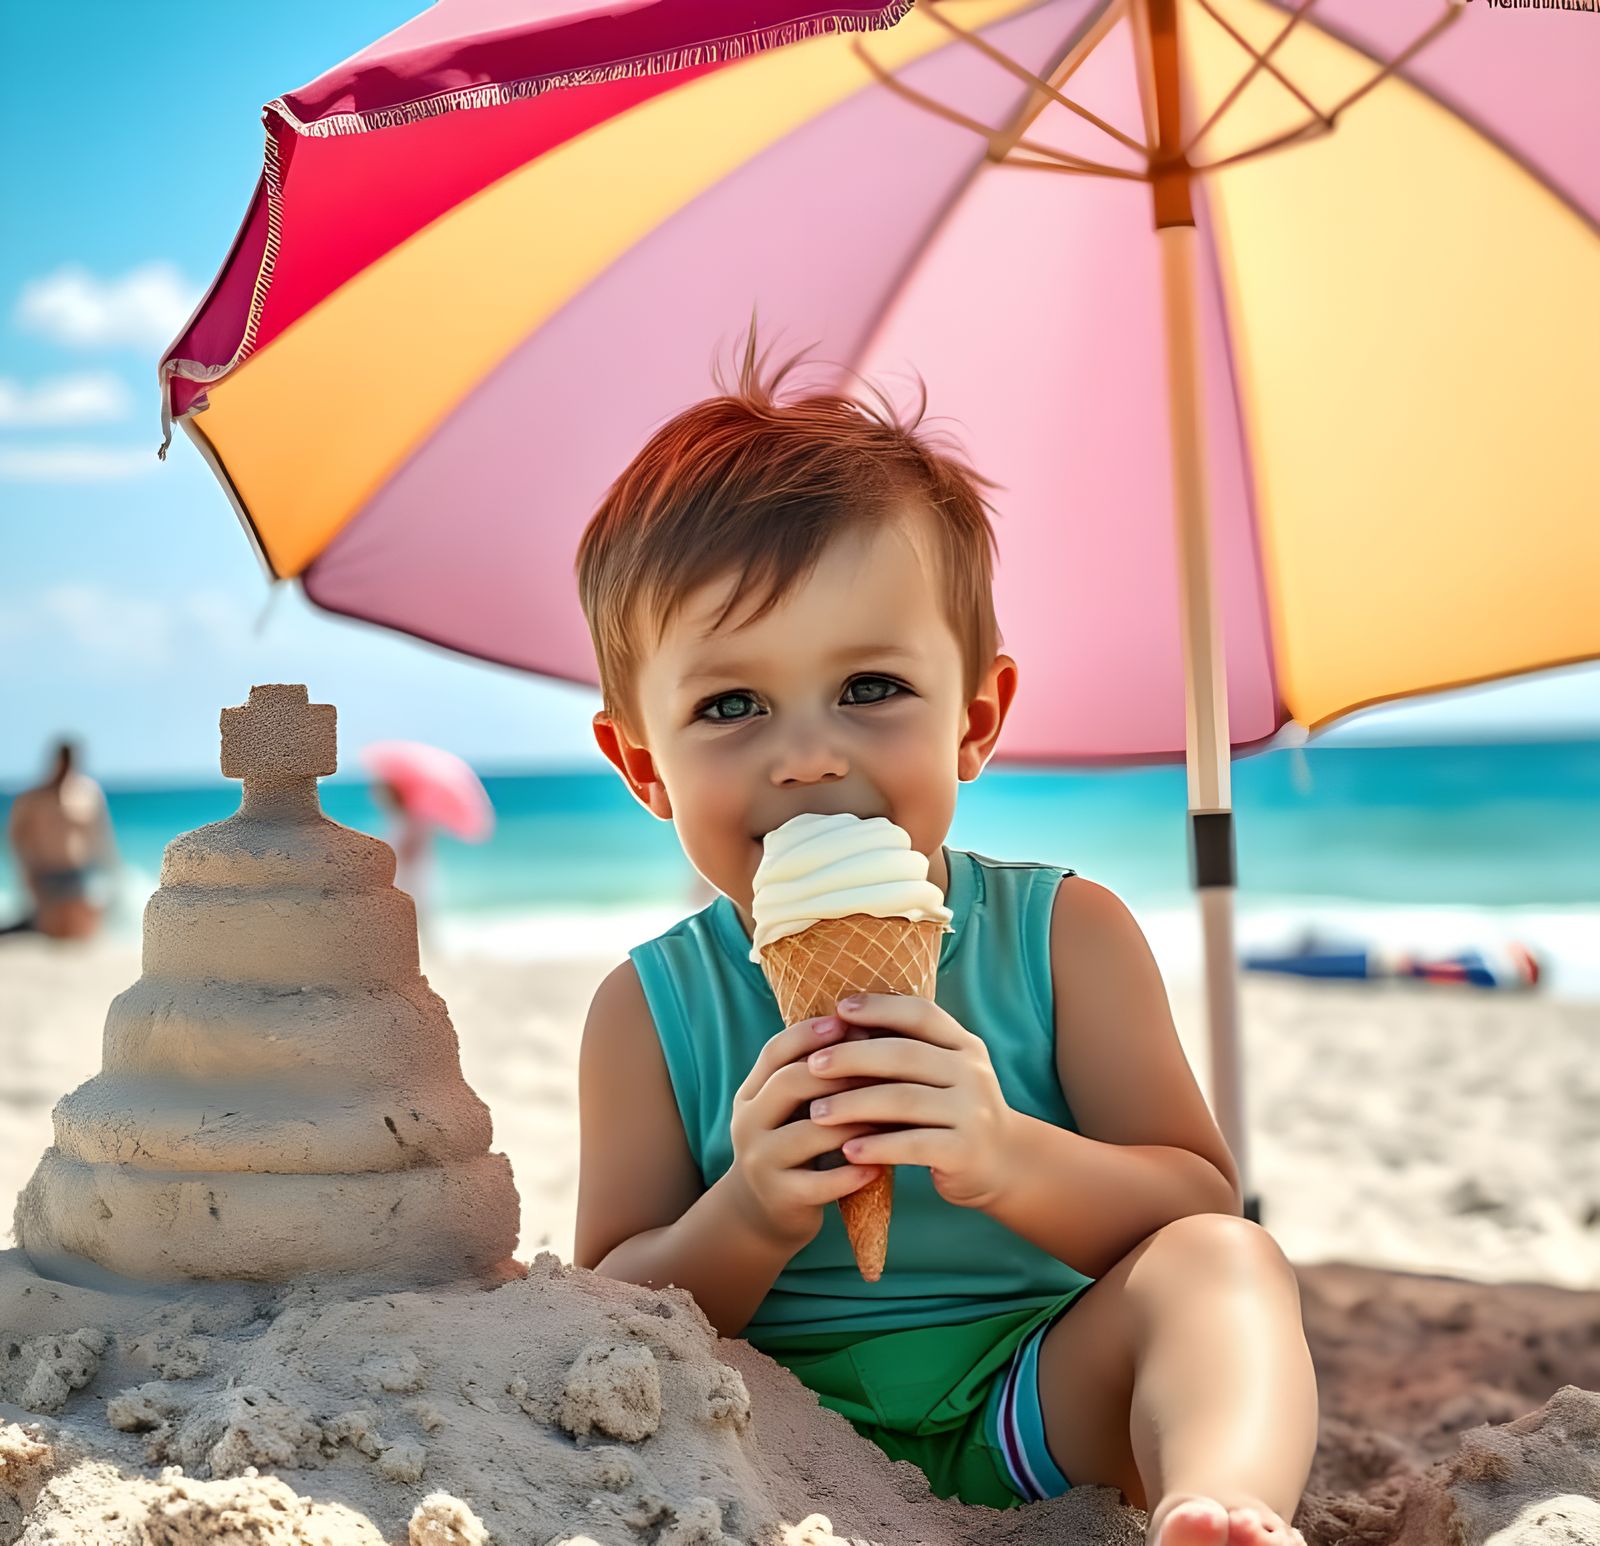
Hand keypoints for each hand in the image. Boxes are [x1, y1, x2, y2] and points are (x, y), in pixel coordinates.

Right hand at [726, 1014, 888, 1250]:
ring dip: (854, 1120)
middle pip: (790, 1083)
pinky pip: (820, 1183)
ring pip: (809, 1132)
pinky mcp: (780, 1197)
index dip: (810, 1033)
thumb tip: (866, 1027)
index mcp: (751, 1093)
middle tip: (882, 1065)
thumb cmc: (794, 1147)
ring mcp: (760, 1161)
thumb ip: (814, 1076)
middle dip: (839, 1071)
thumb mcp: (790, 1109)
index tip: (848, 1021)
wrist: (765, 1212)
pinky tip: (882, 1164)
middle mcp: (748, 1122)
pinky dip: (853, 1173)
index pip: (775, 1051)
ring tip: (893, 1114)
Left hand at [806, 993, 1019, 1210]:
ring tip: (816, 1112)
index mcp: (964, 1045)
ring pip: (904, 1101)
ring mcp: (971, 1112)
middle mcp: (972, 1073)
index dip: (880, 1007)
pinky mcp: (965, 1151)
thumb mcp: (941, 1074)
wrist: (1004, 1163)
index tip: (839, 1009)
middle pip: (905, 1055)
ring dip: (853, 1105)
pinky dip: (877, 1146)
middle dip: (853, 1057)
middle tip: (812, 1065)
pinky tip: (847, 1149)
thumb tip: (841, 1027)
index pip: (921, 1013)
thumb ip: (906, 1054)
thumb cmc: (952, 1111)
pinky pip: (913, 1145)